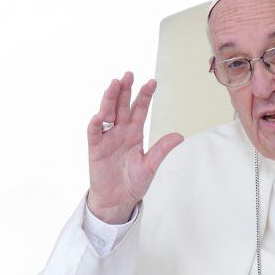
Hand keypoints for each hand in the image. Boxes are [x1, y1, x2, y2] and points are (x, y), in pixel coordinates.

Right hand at [87, 72, 183, 223]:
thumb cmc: (133, 182)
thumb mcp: (151, 165)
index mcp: (135, 133)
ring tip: (114, 84)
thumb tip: (180, 136)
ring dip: (110, 99)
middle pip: (122, 106)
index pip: (140, 110)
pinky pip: (95, 133)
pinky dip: (96, 124)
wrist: (118, 200)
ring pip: (107, 113)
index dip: (145, 96)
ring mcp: (107, 138)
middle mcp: (120, 132)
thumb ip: (162, 149)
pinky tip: (100, 115)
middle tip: (129, 74)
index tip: (152, 82)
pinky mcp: (96, 148)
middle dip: (125, 90)